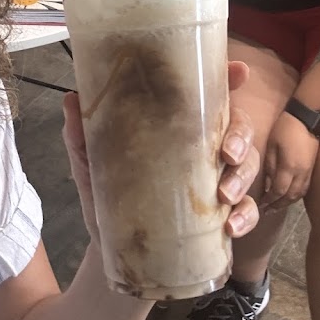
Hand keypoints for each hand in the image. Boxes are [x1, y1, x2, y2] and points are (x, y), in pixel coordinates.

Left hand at [62, 60, 259, 243]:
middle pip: (238, 127)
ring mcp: (214, 181)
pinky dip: (245, 217)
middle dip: (240, 136)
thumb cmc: (105, 194)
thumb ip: (81, 134)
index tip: (239, 71)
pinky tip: (230, 226)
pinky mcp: (217, 217)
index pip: (208, 95)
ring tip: (224, 194)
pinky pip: (246, 212)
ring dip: (243, 177)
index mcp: (177, 126)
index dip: (227, 79)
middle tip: (226, 153)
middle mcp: (202, 148)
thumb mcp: (90, 162)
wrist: (109, 248)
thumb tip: (72, 99)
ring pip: (247, 166)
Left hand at [259, 110, 319, 211]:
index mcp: (289, 168)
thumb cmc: (285, 128)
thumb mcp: (272, 145)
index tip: (260, 205)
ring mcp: (309, 172)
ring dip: (287, 202)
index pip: (278, 191)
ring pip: (298, 194)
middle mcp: (301, 174)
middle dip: (278, 205)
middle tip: (267, 211)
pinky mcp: (312, 168)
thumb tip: (267, 185)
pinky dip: (295, 195)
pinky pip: (304, 188)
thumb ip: (270, 166)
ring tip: (277, 206)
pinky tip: (289, 196)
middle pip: (289, 197)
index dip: (269, 200)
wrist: (309, 118)